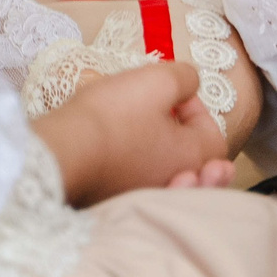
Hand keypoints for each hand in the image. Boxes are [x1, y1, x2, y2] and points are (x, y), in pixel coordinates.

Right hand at [33, 61, 236, 205]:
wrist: (62, 151)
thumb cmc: (113, 117)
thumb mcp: (158, 81)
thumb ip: (186, 78)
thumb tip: (189, 85)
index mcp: (193, 158)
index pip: (214, 137)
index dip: (198, 108)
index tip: (173, 94)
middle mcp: (173, 183)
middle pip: (193, 161)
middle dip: (184, 134)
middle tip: (168, 116)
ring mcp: (143, 195)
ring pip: (164, 170)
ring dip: (160, 148)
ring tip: (144, 129)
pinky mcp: (115, 199)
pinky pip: (136, 178)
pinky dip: (134, 161)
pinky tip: (118, 144)